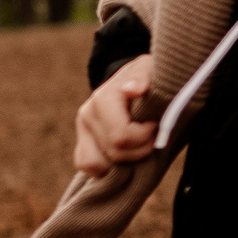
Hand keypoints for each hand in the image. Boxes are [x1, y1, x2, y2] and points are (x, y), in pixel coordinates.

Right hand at [73, 53, 158, 174]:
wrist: (133, 82)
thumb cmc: (146, 77)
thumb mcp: (149, 69)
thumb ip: (144, 76)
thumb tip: (133, 89)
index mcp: (102, 99)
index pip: (121, 137)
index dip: (145, 136)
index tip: (156, 124)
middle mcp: (87, 115)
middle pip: (115, 153)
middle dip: (140, 149)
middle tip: (152, 135)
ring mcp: (82, 131)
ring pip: (100, 166)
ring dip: (126, 161)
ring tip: (139, 144)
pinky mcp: (82, 144)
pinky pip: (87, 166)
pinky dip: (107, 168)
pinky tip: (125, 155)